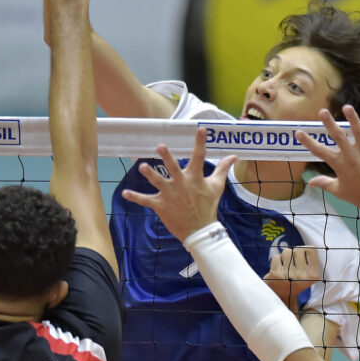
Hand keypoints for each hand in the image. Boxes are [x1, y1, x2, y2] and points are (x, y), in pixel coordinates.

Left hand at [121, 127, 236, 242]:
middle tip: (161, 146)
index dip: (200, 142)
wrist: (200, 231)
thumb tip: (234, 156)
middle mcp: (182, 184)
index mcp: (195, 178)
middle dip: (167, 157)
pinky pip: (146, 201)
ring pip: (158, 182)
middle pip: (173, 168)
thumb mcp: (216, 187)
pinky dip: (135, 198)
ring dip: (150, 174)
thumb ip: (222, 169)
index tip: (200, 129)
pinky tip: (125, 193)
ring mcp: (170, 195)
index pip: (199, 157)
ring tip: (142, 167)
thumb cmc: (207, 206)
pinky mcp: (161, 206)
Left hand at [264, 246, 320, 310]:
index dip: (304, 250)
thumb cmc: (295, 280)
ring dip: (284, 257)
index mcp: (314, 275)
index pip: (311, 249)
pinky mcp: (276, 275)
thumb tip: (306, 246)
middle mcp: (303, 276)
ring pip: (286, 251)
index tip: (301, 258)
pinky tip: (277, 270)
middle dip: (293, 253)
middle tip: (291, 265)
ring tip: (285, 268)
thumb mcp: (308, 273)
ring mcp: (289, 275)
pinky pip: (276, 257)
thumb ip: (309, 259)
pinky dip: (275, 261)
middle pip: (298, 249)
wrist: (282, 297)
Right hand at [295, 105, 359, 208]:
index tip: (298, 132)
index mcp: (340, 164)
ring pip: (359, 132)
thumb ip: (324, 183)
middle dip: (329, 123)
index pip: (320, 151)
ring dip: (353, 118)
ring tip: (347, 107)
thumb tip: (310, 183)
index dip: (308, 142)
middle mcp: (352, 156)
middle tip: (322, 111)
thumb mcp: (339, 191)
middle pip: (338, 137)